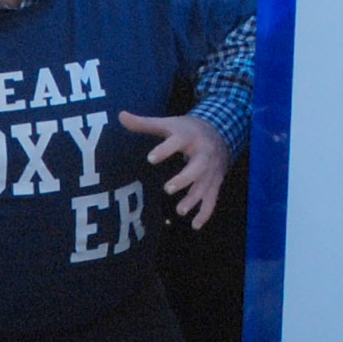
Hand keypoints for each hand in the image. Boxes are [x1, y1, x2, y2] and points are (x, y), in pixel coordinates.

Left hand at [117, 109, 228, 228]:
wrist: (222, 131)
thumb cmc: (186, 129)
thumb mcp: (167, 124)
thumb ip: (144, 123)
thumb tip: (120, 115)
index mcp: (188, 137)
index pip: (177, 142)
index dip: (165, 149)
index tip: (150, 158)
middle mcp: (203, 154)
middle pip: (197, 167)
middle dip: (184, 178)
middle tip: (167, 189)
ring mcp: (210, 170)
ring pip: (205, 186)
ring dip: (194, 199)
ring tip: (180, 211)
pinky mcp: (215, 182)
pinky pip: (212, 199)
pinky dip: (205, 213)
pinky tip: (194, 225)